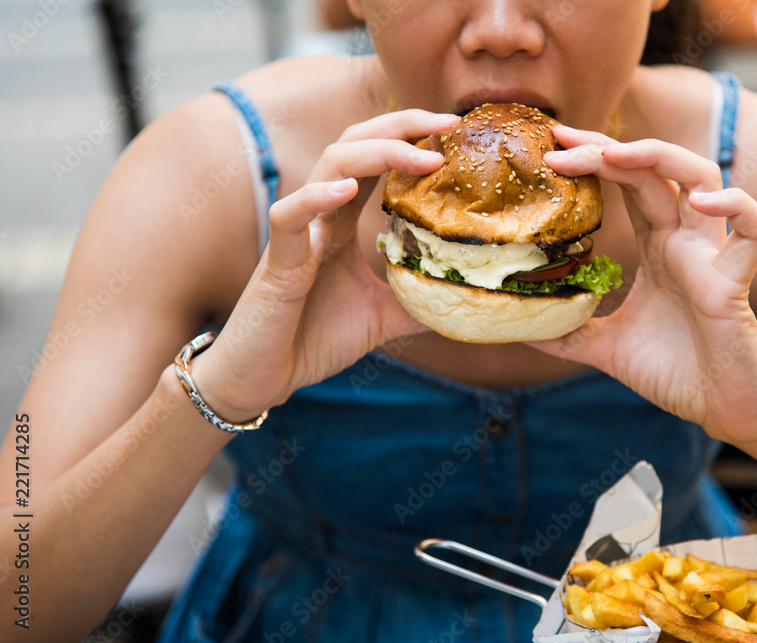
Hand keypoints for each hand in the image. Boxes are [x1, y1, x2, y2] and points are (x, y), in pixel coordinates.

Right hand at [193, 109, 460, 420]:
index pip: (377, 159)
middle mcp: (321, 216)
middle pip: (356, 144)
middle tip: (448, 122)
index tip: (456, 131)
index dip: (413, 137)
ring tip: (421, 155)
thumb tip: (466, 300)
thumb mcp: (382, 318)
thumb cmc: (312, 339)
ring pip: (329, 167)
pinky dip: (316, 197)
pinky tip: (346, 188)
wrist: (262, 377)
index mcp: (343, 222)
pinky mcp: (276, 262)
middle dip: (403, 125)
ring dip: (377, 152)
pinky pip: (290, 217)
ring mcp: (298, 234)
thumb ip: (417, 302)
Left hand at [530, 126, 756, 446]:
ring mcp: (712, 255)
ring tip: (615, 154)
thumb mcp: (604, 349)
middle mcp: (684, 240)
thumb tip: (517, 327)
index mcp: (657, 246)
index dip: (594, 157)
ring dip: (661, 157)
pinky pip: (754, 230)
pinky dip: (736, 207)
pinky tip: (701, 204)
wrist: (723, 410)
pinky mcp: (736, 281)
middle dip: (608, 148)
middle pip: (653, 169)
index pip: (626, 182)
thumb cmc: (675, 372)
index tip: (550, 147)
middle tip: (560, 141)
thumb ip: (567, 333)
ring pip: (704, 177)